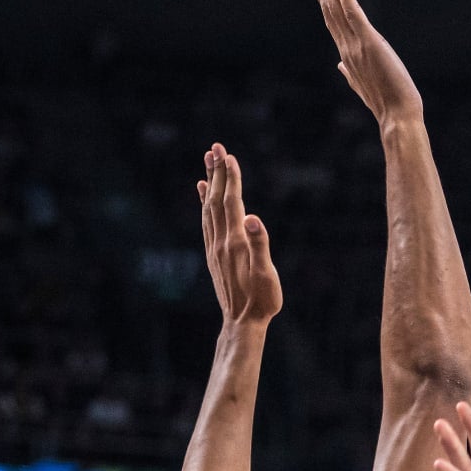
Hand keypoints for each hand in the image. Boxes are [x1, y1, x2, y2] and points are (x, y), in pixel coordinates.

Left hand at [196, 144, 281, 326]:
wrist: (241, 324)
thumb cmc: (261, 301)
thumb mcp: (266, 274)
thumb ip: (260, 245)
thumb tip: (254, 218)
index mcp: (236, 242)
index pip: (232, 202)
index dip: (231, 178)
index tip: (228, 154)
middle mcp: (222, 241)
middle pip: (217, 200)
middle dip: (217, 172)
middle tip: (215, 146)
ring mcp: (215, 248)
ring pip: (209, 208)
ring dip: (210, 183)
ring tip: (208, 162)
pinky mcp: (213, 255)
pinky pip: (206, 222)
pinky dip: (204, 203)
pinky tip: (204, 193)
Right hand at [307, 0, 421, 123]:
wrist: (397, 118)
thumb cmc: (385, 103)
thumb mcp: (363, 85)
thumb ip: (349, 72)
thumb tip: (339, 66)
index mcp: (347, 54)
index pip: (332, 21)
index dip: (323, 0)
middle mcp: (346, 47)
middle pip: (329, 10)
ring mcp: (355, 44)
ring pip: (336, 8)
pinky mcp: (369, 42)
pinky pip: (352, 13)